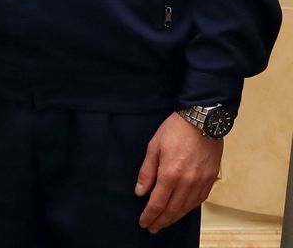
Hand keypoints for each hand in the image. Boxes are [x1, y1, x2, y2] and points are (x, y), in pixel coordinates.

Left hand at [135, 112, 222, 232]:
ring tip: (164, 223)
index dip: (149, 215)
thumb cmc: (175, 131)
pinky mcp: (210, 180)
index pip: (157, 203)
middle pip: (172, 209)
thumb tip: (140, 192)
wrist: (202, 121)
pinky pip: (198, 201)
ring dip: (174, 218)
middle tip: (152, 228)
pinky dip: (188, 209)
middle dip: (161, 221)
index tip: (143, 222)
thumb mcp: (153, 146)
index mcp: (170, 174)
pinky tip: (181, 211)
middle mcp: (187, 182)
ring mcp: (201, 182)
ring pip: (186, 208)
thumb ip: (147, 172)